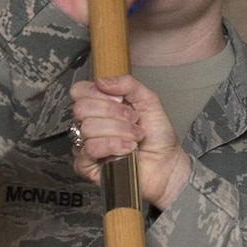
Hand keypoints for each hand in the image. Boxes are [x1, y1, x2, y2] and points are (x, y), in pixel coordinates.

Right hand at [69, 75, 190, 208]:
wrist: (167, 164)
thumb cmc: (157, 136)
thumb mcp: (148, 100)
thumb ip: (127, 84)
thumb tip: (102, 81)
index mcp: (99, 106)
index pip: (79, 91)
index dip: (98, 93)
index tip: (120, 99)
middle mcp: (89, 124)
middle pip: (81, 108)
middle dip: (113, 113)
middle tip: (133, 120)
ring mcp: (86, 145)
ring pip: (88, 128)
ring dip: (119, 131)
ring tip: (135, 137)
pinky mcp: (87, 166)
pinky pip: (90, 149)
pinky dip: (113, 146)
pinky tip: (128, 149)